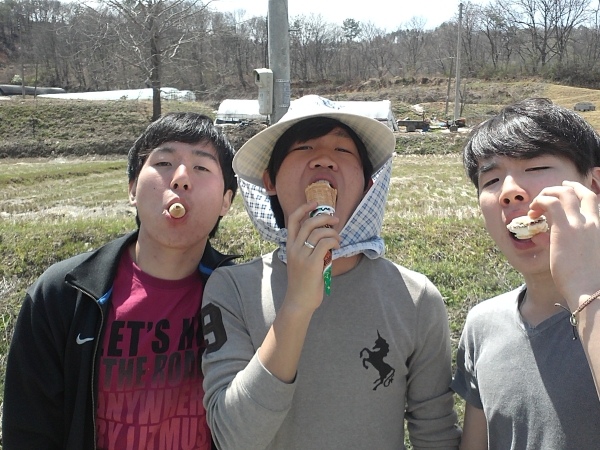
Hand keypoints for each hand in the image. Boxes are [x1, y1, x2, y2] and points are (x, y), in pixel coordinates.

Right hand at [284, 201, 340, 312]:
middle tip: (336, 220)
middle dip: (325, 217)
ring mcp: (302, 256)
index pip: (292, 220)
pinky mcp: (312, 264)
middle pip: (309, 222)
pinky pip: (325, 244)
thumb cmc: (303, 283)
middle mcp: (293, 248)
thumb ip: (310, 249)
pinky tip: (337, 248)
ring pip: (319, 233)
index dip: (303, 208)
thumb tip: (327, 237)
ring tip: (338, 240)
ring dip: (333, 233)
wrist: (298, 302)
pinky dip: (334, 242)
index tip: (315, 203)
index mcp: (290, 246)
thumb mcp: (302, 262)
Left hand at [529, 181, 599, 306]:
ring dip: (546, 195)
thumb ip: (564, 241)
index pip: (592, 199)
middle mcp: (592, 222)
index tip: (565, 190)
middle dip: (562, 188)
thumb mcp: (580, 255)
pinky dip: (540, 203)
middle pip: (580, 192)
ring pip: (563, 193)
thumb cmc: (584, 279)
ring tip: (535, 208)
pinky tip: (532, 214)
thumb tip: (541, 236)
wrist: (589, 289)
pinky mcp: (564, 228)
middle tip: (546, 194)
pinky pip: (551, 203)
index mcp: (599, 227)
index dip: (578, 191)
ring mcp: (580, 224)